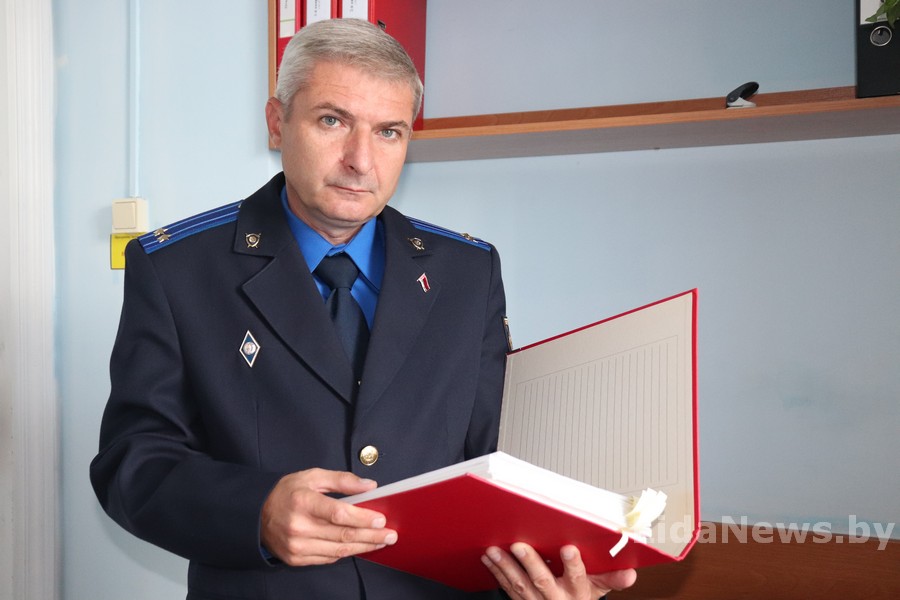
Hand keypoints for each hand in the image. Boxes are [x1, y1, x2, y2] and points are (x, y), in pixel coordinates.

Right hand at [260, 468, 396, 565]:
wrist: (256, 515)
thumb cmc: (287, 493)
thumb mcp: (312, 476)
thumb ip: (342, 480)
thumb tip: (369, 486)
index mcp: (303, 502)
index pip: (339, 513)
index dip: (362, 518)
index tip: (381, 519)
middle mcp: (298, 526)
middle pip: (343, 535)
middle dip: (371, 535)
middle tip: (390, 534)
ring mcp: (296, 546)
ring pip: (338, 550)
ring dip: (364, 547)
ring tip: (381, 542)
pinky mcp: (296, 558)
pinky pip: (328, 558)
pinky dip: (346, 553)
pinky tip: (360, 547)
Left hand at [482, 543, 636, 599]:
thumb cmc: (578, 597)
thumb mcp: (598, 590)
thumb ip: (612, 579)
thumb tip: (631, 573)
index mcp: (577, 592)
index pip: (578, 578)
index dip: (573, 565)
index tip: (568, 548)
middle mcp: (556, 599)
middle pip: (543, 581)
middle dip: (530, 563)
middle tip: (519, 545)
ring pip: (519, 585)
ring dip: (505, 567)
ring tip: (494, 550)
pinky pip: (506, 588)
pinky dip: (496, 572)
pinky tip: (489, 558)